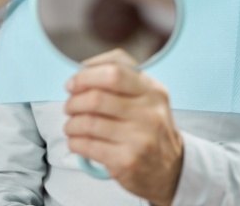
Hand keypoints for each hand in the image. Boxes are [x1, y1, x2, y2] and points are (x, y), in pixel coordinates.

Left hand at [64, 49, 182, 205]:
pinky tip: (76, 141)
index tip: (73, 83)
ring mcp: (140, 138)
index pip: (115, 71)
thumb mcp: (147, 96)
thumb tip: (84, 69)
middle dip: (74, 101)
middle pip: (97, 98)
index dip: (86, 76)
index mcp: (152, 90)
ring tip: (71, 125)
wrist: (170, 170)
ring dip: (72, 123)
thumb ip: (121, 76)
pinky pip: (88, 146)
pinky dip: (75, 142)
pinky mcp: (127, 161)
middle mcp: (149, 112)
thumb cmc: (149, 126)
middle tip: (69, 106)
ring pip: (89, 123)